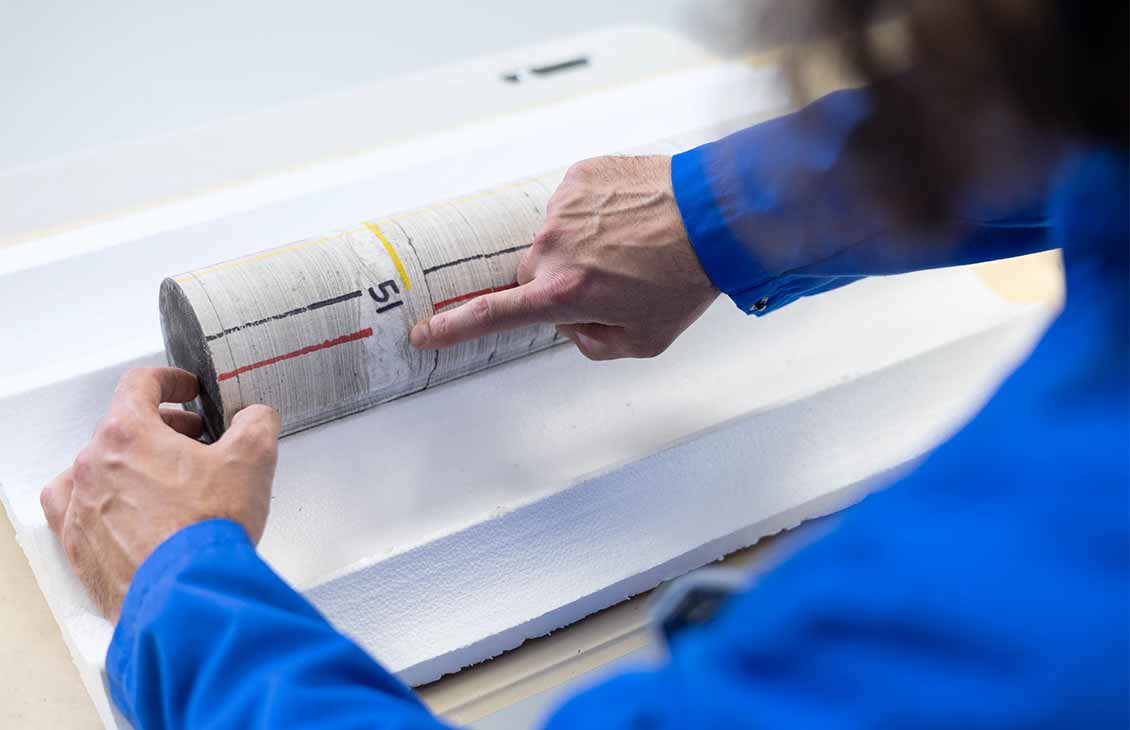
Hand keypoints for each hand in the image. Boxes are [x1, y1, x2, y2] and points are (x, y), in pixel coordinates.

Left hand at [40, 368, 280, 620]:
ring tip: (162, 479)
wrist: (187, 595)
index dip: (170, 380)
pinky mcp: (79, 546)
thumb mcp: (253, 459)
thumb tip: (255, 418)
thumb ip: (256, 423)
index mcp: (127, 433)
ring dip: (130, 464)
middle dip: (163, 428)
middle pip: (122, 426)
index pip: (139, 384)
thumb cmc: (208, 528)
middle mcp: (92, 465)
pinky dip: (99, 500)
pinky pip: (76, 510)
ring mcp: (80, 507)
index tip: (186, 389)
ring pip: (97, 468)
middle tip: (195, 440)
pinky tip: (123, 509)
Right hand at [410, 155, 717, 359]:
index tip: (425, 332)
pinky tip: (628, 219)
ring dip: (580, 245)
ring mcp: (563, 207)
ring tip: (629, 245)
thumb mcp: (642, 341)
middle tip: (610, 281)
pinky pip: (571, 203)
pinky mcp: (579, 176)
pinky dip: (593, 214)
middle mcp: (554, 248)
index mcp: (563, 293)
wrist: (716, 216)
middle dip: (559, 284)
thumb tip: (571, 326)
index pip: (492, 315)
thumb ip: (592, 344)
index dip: (453, 327)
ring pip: (554, 238)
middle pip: (532, 275)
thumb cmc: (684, 279)